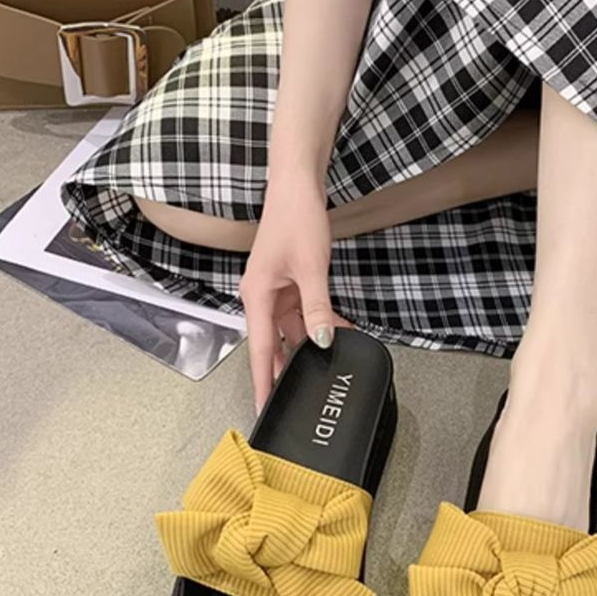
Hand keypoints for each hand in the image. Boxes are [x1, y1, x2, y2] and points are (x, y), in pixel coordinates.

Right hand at [239, 174, 337, 411]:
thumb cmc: (296, 218)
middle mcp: (261, 298)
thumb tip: (322, 340)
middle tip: (300, 399)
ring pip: (292, 331)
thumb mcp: (311, 268)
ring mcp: (275, 292)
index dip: (264, 384)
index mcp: (257, 297)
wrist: (298, 185)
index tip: (263, 410)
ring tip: (329, 364)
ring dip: (311, 345)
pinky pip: (303, 313)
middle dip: (289, 370)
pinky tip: (339, 332)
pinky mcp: (289, 284)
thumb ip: (317, 308)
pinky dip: (319, 323)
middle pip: (275, 346)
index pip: (261, 353)